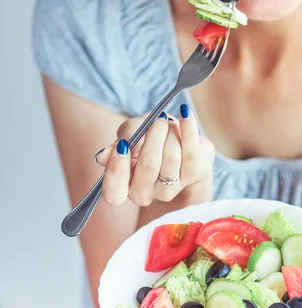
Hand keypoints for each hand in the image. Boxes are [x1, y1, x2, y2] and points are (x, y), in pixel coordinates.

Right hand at [95, 105, 214, 207]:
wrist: (183, 143)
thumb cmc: (150, 138)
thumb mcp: (132, 132)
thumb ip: (121, 140)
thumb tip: (102, 156)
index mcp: (123, 187)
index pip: (114, 193)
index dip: (117, 169)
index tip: (124, 144)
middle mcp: (145, 194)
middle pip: (148, 164)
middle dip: (153, 136)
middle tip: (157, 121)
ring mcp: (170, 188)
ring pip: (171, 155)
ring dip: (170, 131)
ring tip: (170, 124)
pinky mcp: (194, 175)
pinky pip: (191, 150)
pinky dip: (188, 127)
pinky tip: (185, 113)